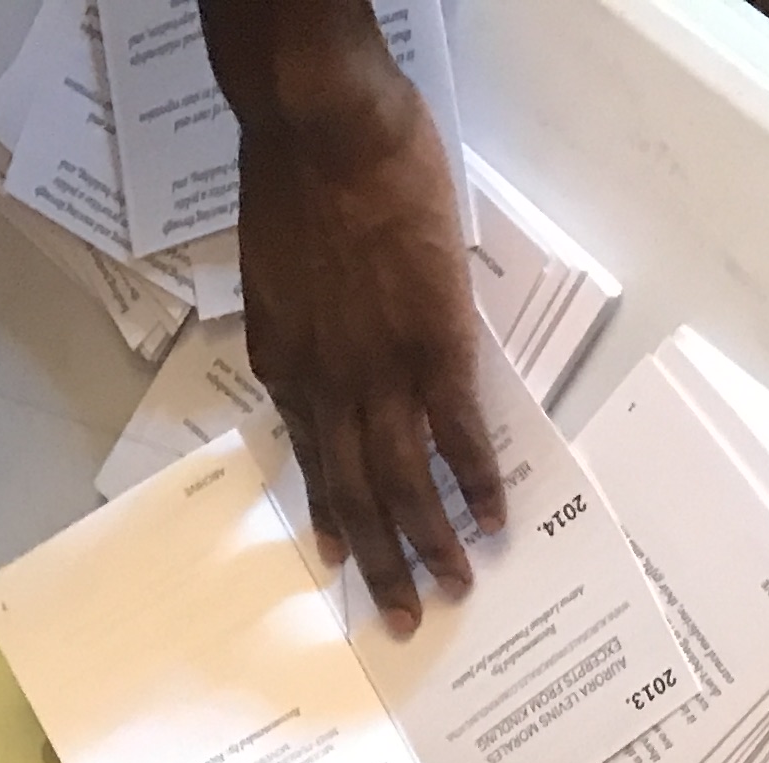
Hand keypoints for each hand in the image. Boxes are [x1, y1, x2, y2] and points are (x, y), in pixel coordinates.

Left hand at [230, 35, 496, 629]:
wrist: (323, 136)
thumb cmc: (294, 183)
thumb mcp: (273, 272)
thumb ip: (293, 324)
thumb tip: (309, 354)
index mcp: (287, 369)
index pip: (311, 460)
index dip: (329, 513)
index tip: (340, 556)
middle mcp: (328, 388)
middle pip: (355, 493)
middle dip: (379, 561)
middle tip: (400, 620)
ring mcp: (382, 373)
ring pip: (404, 482)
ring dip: (430, 542)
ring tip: (453, 590)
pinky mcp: (435, 347)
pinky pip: (458, 432)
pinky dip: (477, 480)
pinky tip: (495, 519)